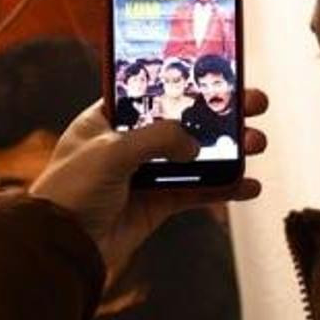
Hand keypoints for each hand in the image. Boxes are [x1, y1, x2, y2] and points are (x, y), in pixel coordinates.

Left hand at [31, 89, 268, 272]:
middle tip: (255, 103)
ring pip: (197, 156)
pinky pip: (198, 191)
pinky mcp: (157, 204)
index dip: (185, 81)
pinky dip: (224, 188)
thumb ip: (156, 139)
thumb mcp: (111, 152)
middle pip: (184, 120)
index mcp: (107, 119)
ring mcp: (145, 174)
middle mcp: (128, 143)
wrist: (61, 248)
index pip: (152, 91)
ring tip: (258, 143)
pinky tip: (249, 185)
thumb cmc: (70, 191)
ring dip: (230, 149)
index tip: (218, 71)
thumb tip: (194, 145)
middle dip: (221, 113)